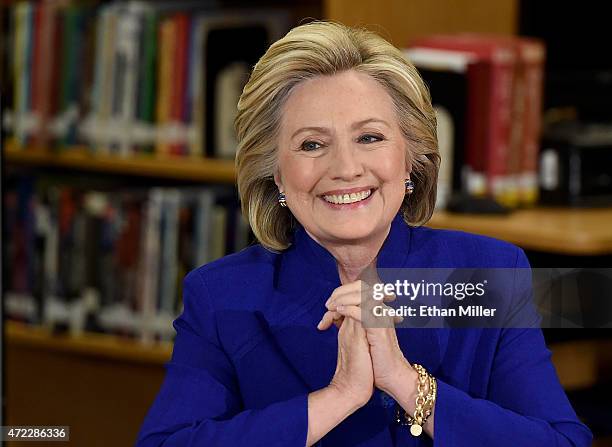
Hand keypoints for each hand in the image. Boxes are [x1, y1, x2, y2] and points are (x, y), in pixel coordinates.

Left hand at [318, 266, 412, 395]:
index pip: (359, 289)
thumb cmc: (375, 359)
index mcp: (377, 310)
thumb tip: (336, 310)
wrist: (390, 376)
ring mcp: (381, 318)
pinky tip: (339, 312)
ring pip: (362, 296)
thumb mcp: (360, 335)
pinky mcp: (380, 328)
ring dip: (343, 298)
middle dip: (341, 292)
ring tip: (331, 307)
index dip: (342, 293)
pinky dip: (349, 309)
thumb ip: (352, 320)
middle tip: (328, 304)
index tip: (328, 306)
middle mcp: (381, 310)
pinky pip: (364, 311)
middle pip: (361, 287)